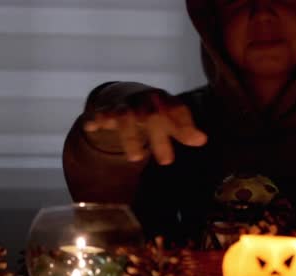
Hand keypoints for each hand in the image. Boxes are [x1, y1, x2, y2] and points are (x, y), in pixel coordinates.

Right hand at [83, 89, 206, 164]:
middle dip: (159, 137)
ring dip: (130, 136)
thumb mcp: (169, 117)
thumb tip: (202, 141)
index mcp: (162, 100)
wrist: (122, 93)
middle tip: (167, 161)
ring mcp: (123, 104)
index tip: (198, 141)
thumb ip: (183, 129)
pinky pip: (98, 114)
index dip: (186, 125)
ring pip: (125, 117)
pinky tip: (93, 127)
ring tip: (136, 158)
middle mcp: (143, 100)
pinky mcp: (103, 110)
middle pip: (152, 115)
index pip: (177, 109)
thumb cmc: (152, 109)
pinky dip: (95, 119)